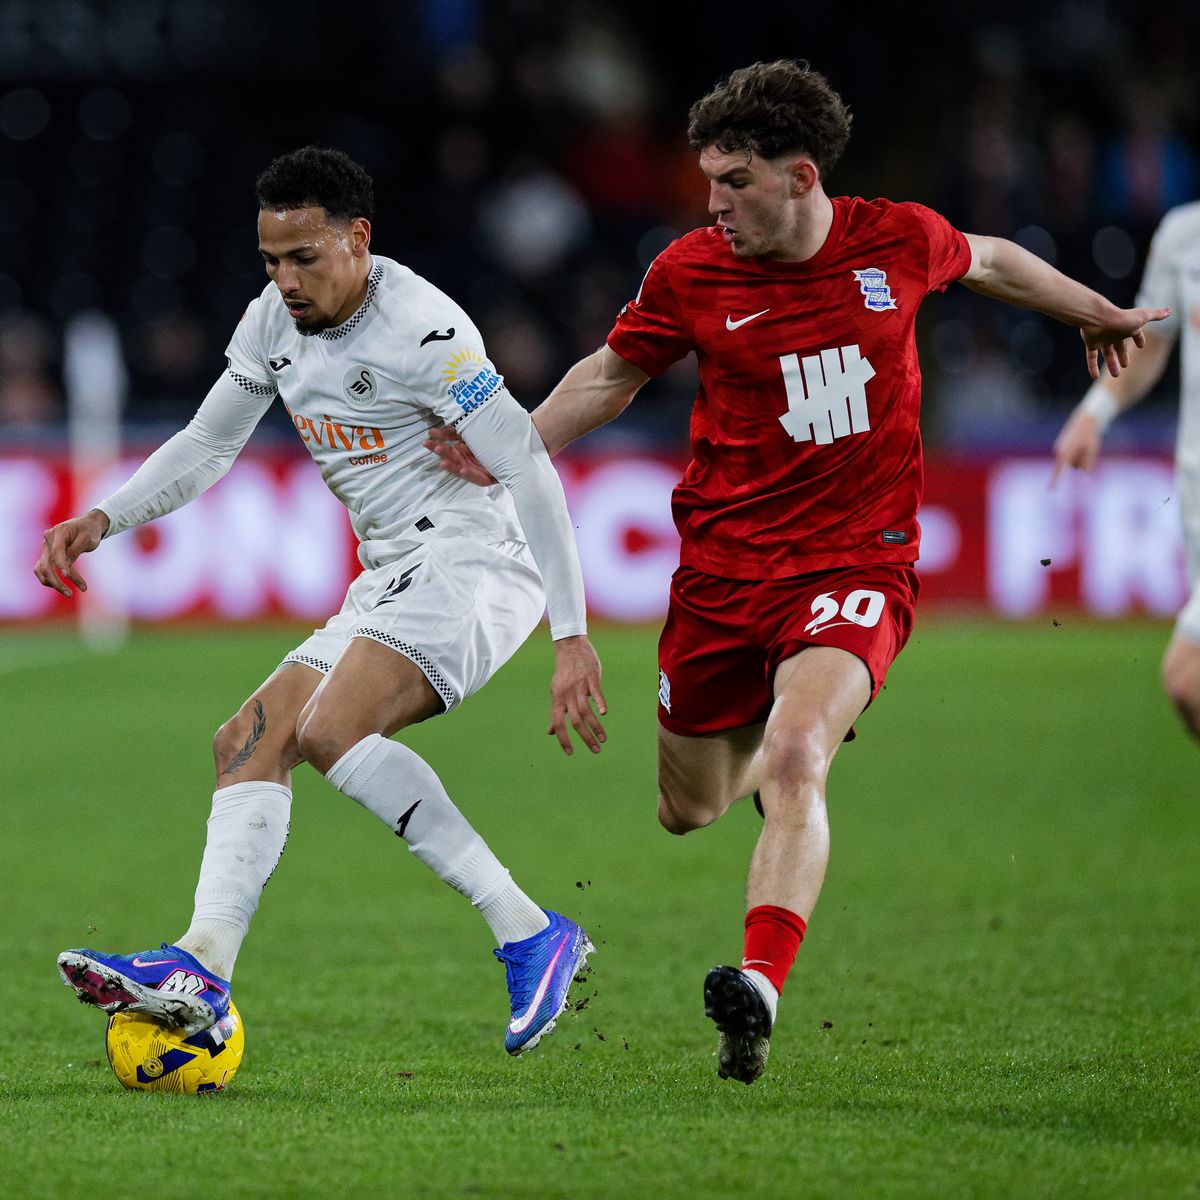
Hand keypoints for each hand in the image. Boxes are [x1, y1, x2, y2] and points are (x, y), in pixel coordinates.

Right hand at [34, 509, 109, 596]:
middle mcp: (48, 540)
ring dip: (53, 583)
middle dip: (56, 581)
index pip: (56, 551)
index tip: (66, 576)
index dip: (60, 564)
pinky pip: (44, 569)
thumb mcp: (87, 538)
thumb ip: (75, 550)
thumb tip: (65, 566)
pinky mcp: (47, 555)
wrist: (88, 525)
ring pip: (42, 569)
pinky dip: (52, 580)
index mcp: (59, 532)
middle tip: (70, 594)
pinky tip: (64, 588)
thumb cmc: (90, 531)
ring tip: (69, 594)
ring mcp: (46, 548)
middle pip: (46, 564)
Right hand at [423, 425, 496, 485]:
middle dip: (441, 451)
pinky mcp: (485, 479)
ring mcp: (475, 469)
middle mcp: (467, 458)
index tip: (430, 434)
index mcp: (464, 448)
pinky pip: (475, 477)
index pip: (449, 443)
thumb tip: (440, 427)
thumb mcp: (474, 433)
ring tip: (443, 462)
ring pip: (460, 467)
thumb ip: (457, 431)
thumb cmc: (495, 441)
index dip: (440, 438)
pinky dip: (468, 474)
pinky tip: (463, 470)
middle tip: (432, 446)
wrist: (516, 454)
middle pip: (451, 456)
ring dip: (451, 465)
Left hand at [547, 634, 606, 755]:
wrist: (570, 647)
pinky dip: (599, 703)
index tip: (570, 753)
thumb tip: (550, 732)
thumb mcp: (555, 692)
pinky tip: (604, 713)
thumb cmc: (564, 672)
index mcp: (558, 699)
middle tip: (595, 751)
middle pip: (575, 721)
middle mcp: (567, 695)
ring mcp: (579, 686)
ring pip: (586, 710)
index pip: (558, 723)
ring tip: (603, 739)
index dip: (563, 739)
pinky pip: (595, 692)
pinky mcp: (591, 678)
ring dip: (595, 727)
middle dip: (584, 738)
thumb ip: (555, 712)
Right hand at [1051, 410, 1103, 486]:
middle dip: (1084, 460)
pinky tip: (1080, 444)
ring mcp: (1060, 451)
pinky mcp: (1062, 450)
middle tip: (1088, 446)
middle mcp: (1059, 452)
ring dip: (1082, 457)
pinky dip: (1078, 454)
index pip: (1060, 469)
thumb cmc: (1090, 435)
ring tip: (1084, 444)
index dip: (1055, 480)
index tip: (1051, 490)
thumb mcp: (1093, 451)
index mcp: (1065, 452)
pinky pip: (1072, 458)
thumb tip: (1085, 478)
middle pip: (1075, 466)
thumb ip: (1088, 465)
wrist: (1085, 420)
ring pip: (1074, 463)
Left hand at [1078, 304, 1170, 379]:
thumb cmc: (1122, 318)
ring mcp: (1102, 338)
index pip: (1135, 333)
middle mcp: (1114, 332)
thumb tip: (1169, 311)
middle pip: (1119, 346)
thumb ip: (1156, 314)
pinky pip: (1092, 358)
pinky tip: (1095, 377)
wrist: (1098, 318)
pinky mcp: (1091, 343)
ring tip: (1116, 375)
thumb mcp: (1142, 317)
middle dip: (1123, 355)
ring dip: (1111, 364)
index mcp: (1127, 327)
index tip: (1141, 345)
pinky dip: (1093, 367)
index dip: (1139, 339)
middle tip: (1125, 365)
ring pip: (1107, 353)